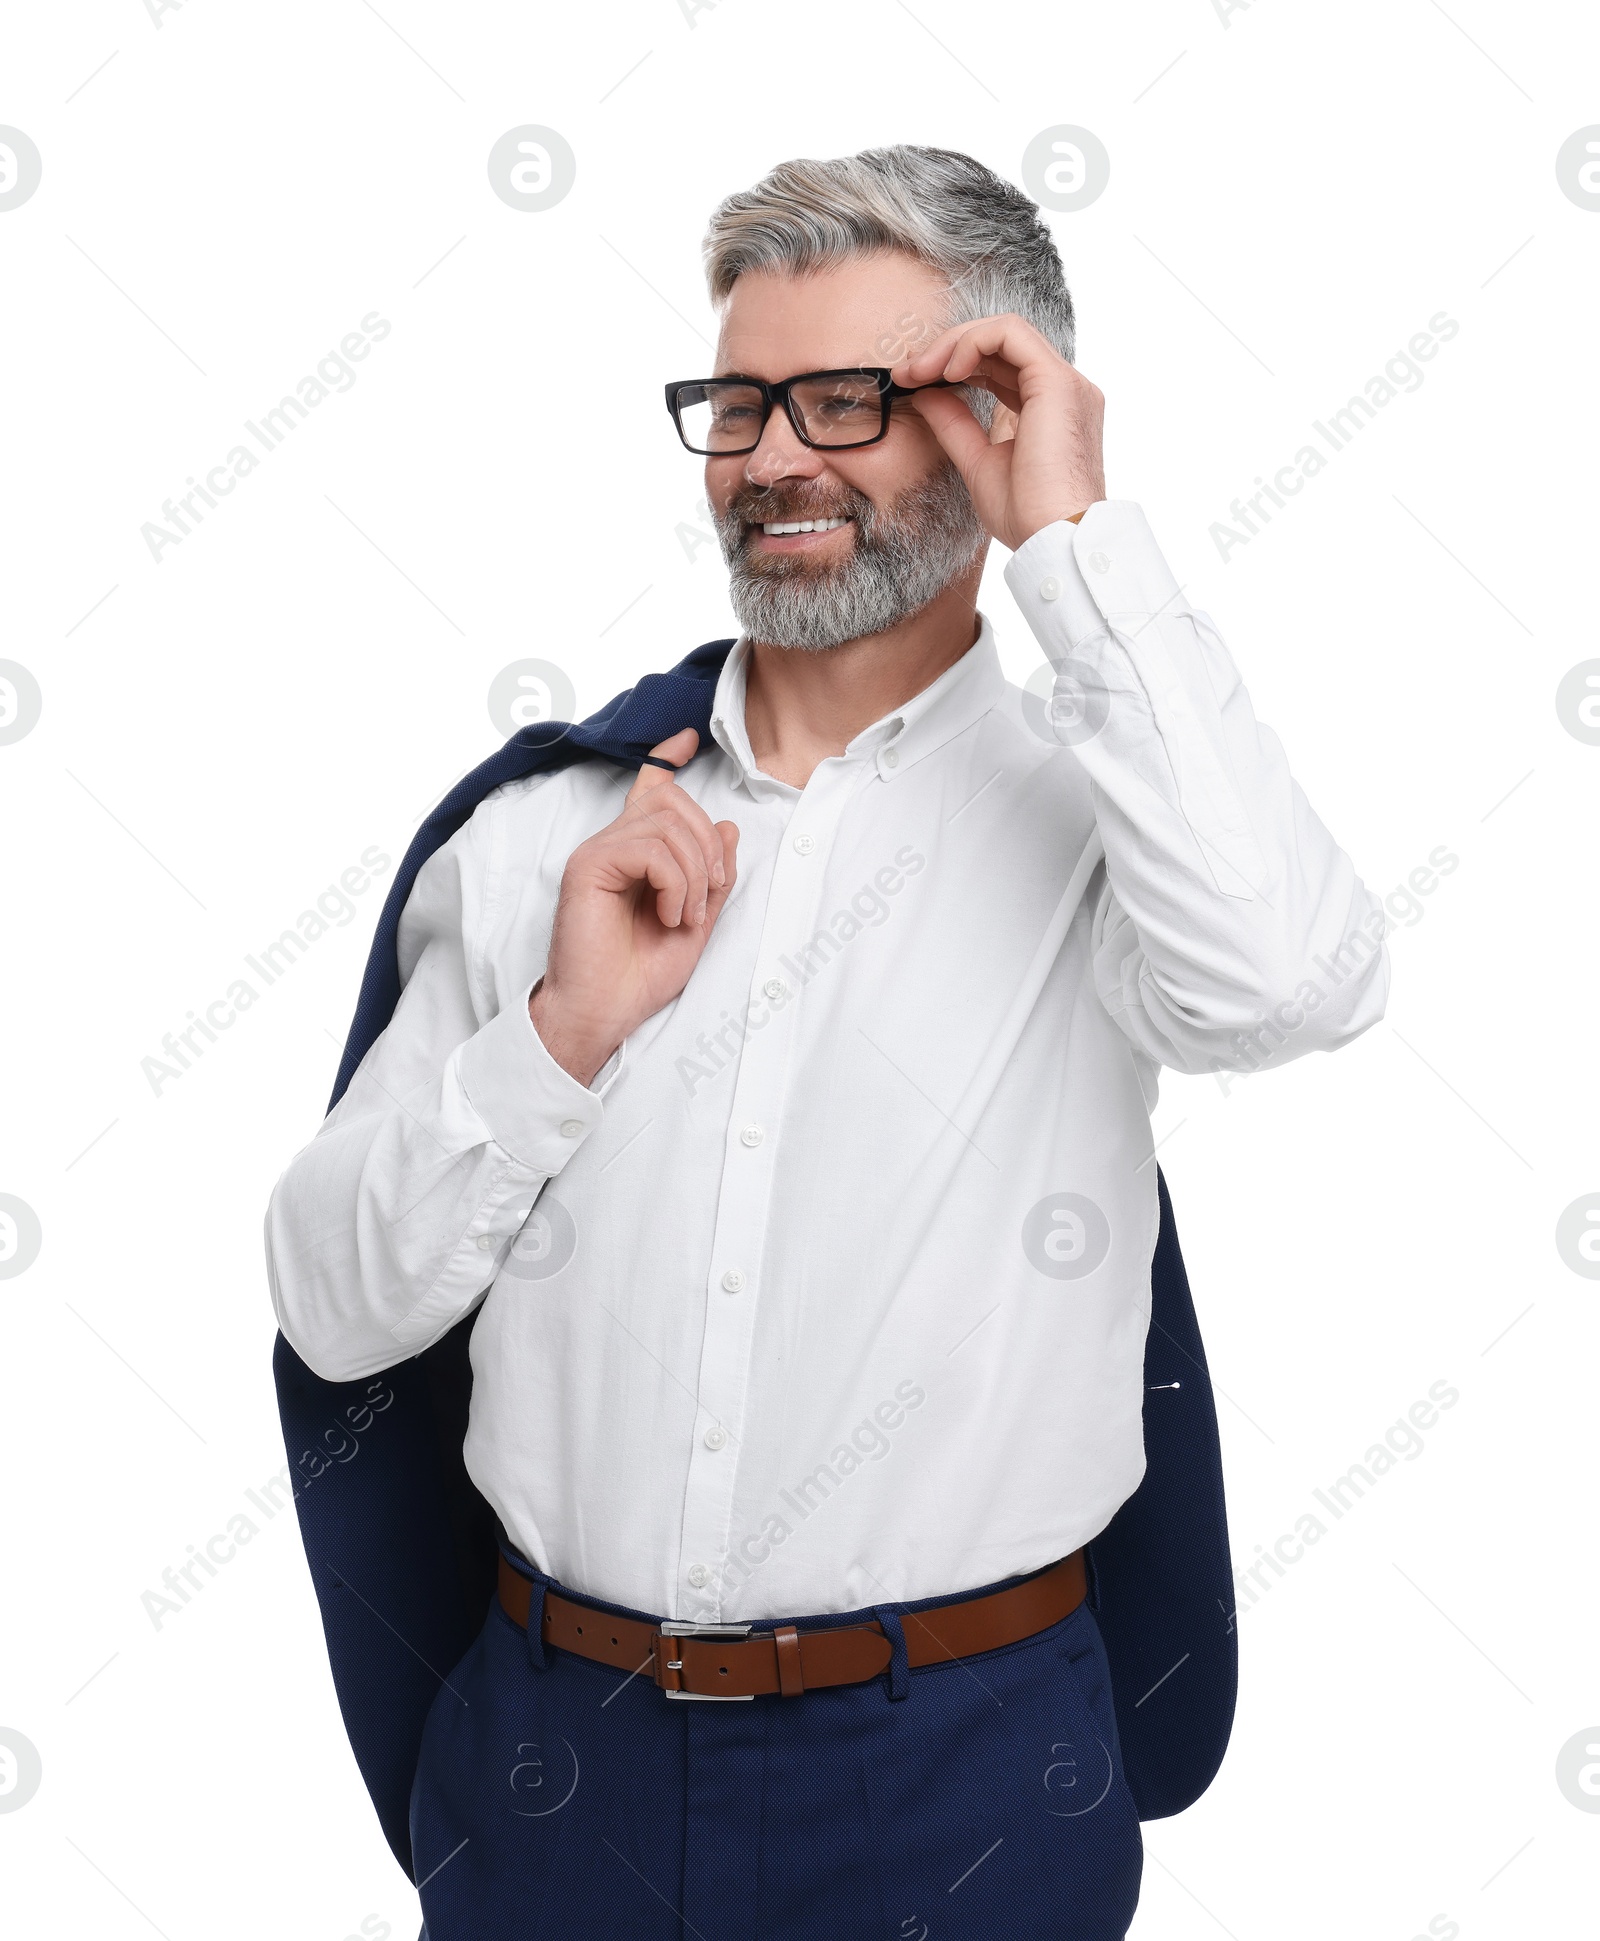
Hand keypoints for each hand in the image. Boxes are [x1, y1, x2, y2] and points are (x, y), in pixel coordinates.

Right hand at [529, 728, 738, 1084]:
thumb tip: (728, 827)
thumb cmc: (639, 975)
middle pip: (674, 802)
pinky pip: (650, 849)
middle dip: (707, 846)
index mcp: (636, 853)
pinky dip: (675, 883)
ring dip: (695, 874)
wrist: (604, 1012)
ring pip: (668, 824)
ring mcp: (597, 851)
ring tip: (684, 916)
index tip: (687, 739)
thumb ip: (713, 877)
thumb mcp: (696, 922)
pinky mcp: (588, 865)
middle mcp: (613, 844)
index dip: (667, 758)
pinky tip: (668, 915)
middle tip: (707, 897)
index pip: (650, 788)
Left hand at [893, 315, 1104, 551]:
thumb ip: (955, 425)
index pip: (1000, 367)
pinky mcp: (1057, 382)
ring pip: (1004, 330)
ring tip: (920, 370)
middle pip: (1000, 344)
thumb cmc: (1027, 516)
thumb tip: (925, 394)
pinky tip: (948, 370)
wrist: (1054, 540)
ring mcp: (1064, 382)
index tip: (913, 382)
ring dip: (954, 343)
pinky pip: (1009, 334)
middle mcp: (1063, 390)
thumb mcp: (978, 463)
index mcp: (1049, 410)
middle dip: (946, 350)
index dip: (954, 365)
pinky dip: (972, 343)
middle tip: (906, 372)